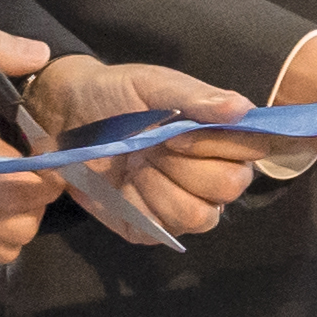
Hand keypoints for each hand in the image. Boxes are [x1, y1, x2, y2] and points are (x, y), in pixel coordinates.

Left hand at [18, 54, 264, 232]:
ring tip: (138, 166)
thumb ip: (197, 96)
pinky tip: (127, 188)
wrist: (64, 117)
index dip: (219, 146)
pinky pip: (167, 231)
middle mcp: (209, 172)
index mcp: (218, 136)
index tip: (178, 132)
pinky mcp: (152, 227)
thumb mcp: (153, 85)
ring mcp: (182, 203)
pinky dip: (146, 210)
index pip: (253, 151)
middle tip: (154, 147)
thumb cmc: (115, 95)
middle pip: (230, 187)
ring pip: (202, 216)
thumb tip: (242, 108)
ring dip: (165, 189)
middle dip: (189, 168)